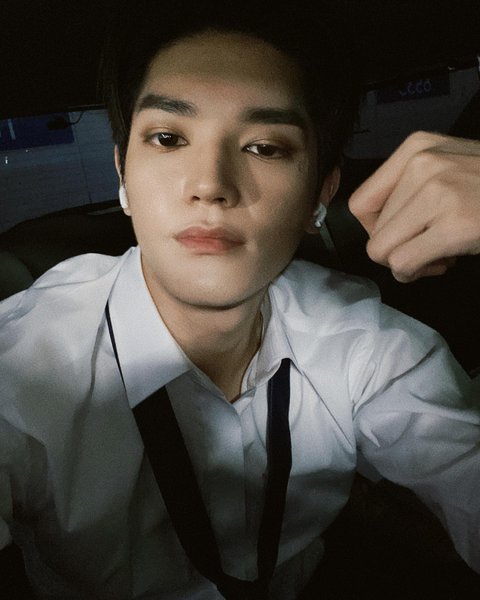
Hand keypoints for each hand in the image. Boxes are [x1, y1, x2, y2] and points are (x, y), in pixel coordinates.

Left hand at [348, 132, 479, 281]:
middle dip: (398, 248)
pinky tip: (443, 261)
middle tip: (431, 244)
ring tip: (439, 250)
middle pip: (373, 233)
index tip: (401, 233)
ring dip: (407, 262)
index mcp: (415, 148)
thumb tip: (374, 230)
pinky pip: (403, 264)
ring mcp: (438, 193)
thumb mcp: (445, 167)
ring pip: (382, 251)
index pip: (360, 204)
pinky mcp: (455, 224)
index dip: (376, 230)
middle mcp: (422, 164)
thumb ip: (406, 189)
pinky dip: (416, 272)